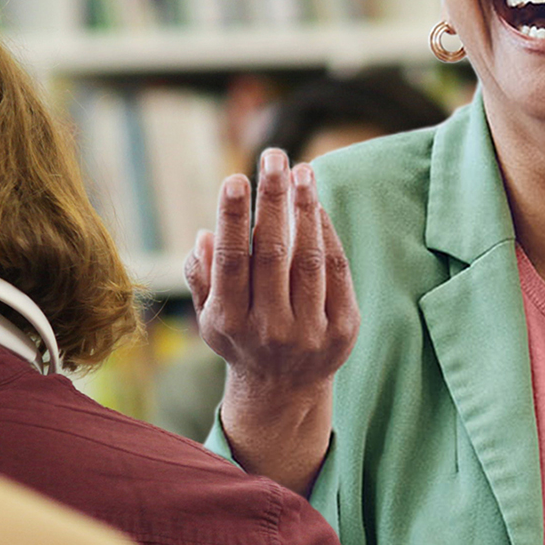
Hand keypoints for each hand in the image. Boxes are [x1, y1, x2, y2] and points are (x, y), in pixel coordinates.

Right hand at [184, 149, 358, 491]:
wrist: (283, 389)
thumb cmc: (241, 336)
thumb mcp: (210, 315)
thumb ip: (201, 276)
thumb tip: (206, 235)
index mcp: (229, 321)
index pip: (232, 261)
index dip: (234, 218)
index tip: (236, 177)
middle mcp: (270, 329)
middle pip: (274, 253)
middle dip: (274, 199)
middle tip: (274, 155)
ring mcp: (309, 332)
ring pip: (309, 258)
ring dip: (306, 208)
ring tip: (303, 171)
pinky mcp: (343, 330)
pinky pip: (336, 270)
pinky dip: (326, 234)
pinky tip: (316, 205)